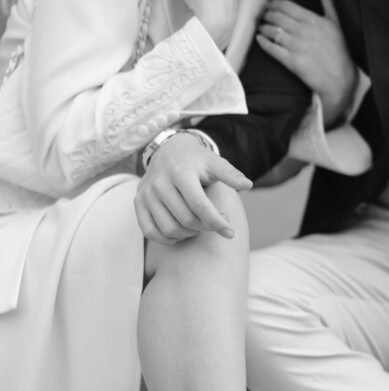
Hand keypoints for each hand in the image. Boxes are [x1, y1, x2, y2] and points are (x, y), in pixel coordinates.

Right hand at [135, 132, 251, 244]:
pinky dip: (167, 239)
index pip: (200, 205)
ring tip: (201, 226)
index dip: (217, 222)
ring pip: (170, 229)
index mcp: (180, 173)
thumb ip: (230, 174)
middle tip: (217, 224)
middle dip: (206, 227)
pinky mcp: (138, 203)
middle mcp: (160, 183)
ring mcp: (146, 194)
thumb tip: (248, 185)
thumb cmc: (197, 161)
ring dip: (189, 234)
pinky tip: (182, 233)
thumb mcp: (215, 163)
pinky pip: (150, 232)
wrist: (169, 151)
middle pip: (186, 220)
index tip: (230, 232)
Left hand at [256, 0, 357, 125]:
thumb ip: (328, 1)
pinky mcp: (292, 62)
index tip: (270, 5)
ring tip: (261, 26)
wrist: (341, 80)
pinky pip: (273, 49)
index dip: (275, 4)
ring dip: (264, 27)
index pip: (287, 6)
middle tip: (262, 15)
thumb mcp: (336, 23)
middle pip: (277, 17)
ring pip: (273, 32)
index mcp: (314, 20)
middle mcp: (304, 31)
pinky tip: (259, 39)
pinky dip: (264, 43)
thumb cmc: (340, 51)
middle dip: (266, 14)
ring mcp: (297, 47)